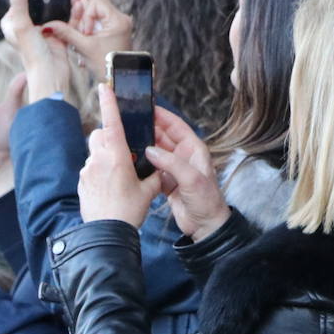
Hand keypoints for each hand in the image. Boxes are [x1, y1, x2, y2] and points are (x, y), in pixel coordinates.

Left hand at [1, 0, 73, 101]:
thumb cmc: (33, 54)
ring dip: (66, 1)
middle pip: (41, 3)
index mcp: (13, 23)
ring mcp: (43, 31)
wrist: (51, 75)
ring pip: (55, 11)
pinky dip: (74, 12)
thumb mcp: (23, 25)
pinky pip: (66, 20)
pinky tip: (81, 4)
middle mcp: (27, 26)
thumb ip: (19, 2)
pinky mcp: (57, 36)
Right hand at [40, 0, 132, 73]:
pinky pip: (95, 23)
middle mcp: (118, 18)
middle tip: (80, 33)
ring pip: (91, 16)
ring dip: (83, 27)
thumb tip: (48, 25)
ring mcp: (116, 23)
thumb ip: (66, 33)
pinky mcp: (112, 30)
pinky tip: (84, 39)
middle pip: (91, 6)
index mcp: (116, 19)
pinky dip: (86, 30)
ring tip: (84, 43)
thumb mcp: (85, 48)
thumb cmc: (108, 66)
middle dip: (80, 18)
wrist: (122, 81)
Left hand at [78, 84, 158, 226]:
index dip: (109, 103)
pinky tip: (110, 188)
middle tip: (125, 150)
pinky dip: (99, 171)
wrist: (106, 235)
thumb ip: (154, 174)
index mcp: (116, 156)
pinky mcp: (82, 183)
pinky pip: (90, 169)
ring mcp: (87, 171)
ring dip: (105, 155)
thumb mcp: (149, 191)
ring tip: (119, 175)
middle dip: (109, 136)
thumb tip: (159, 167)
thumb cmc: (129, 211)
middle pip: (100, 135)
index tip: (105, 87)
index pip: (111, 122)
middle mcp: (98, 159)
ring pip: (94, 152)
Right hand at [143, 105, 229, 240]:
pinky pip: (153, 167)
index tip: (148, 107)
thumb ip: (172, 163)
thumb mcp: (191, 179)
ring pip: (156, 151)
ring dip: (144, 145)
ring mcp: (175, 169)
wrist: (206, 226)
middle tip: (131, 122)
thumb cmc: (206, 200)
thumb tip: (150, 150)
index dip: (163, 116)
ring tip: (127, 138)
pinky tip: (131, 160)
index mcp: (194, 149)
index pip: (177, 127)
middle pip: (164, 136)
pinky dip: (143, 163)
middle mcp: (184, 156)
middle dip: (149, 128)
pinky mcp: (166, 181)